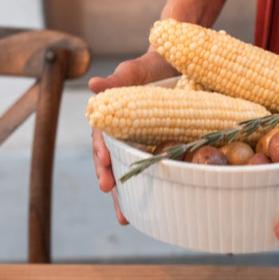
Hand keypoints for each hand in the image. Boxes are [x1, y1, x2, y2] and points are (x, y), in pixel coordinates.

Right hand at [89, 48, 177, 224]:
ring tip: (127, 218)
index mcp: (115, 116)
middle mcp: (127, 132)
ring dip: (128, 194)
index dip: (103, 157)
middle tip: (117, 207)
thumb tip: (94, 85)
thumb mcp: (139, 69)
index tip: (105, 173)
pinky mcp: (164, 145)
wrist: (184, 61)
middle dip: (113, 185)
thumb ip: (119, 79)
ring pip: (133, 169)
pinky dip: (156, 185)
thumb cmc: (156, 64)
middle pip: (115, 161)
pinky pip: (157, 167)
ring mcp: (146, 141)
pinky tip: (157, 205)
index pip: (103, 139)